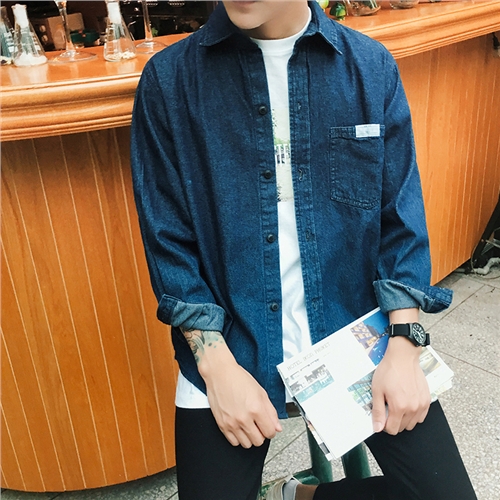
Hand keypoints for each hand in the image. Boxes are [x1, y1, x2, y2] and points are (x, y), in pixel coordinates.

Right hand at [184, 329, 281, 447]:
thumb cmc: (238, 379)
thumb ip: (271, 411)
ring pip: (247, 444)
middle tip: (259, 425)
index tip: (269, 427)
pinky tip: (239, 428)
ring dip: (250, 437)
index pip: (270, 432)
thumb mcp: (260, 392)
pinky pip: (233, 442)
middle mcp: (244, 418)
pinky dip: (238, 438)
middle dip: (261, 434)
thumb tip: (277, 426)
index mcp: (256, 408)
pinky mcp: (222, 425)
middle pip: (259, 441)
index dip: (272, 430)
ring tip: (249, 426)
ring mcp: (232, 423)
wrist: (220, 373)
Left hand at [371, 336, 430, 434]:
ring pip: (412, 424)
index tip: (382, 415)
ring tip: (397, 404)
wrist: (403, 357)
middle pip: (402, 428)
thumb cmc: (388, 371)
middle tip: (388, 406)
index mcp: (399, 407)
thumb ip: (378, 411)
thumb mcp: (377, 390)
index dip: (384, 424)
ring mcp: (422, 405)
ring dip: (404, 419)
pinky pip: (421, 417)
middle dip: (393, 421)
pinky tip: (407, 403)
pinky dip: (413, 414)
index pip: (392, 429)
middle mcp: (413, 408)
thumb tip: (377, 428)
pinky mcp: (427, 400)